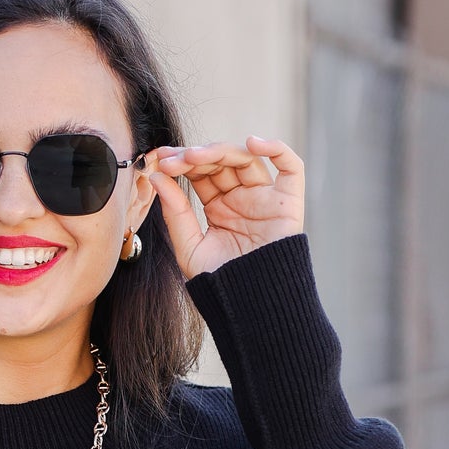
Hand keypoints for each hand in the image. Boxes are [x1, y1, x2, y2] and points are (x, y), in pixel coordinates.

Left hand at [145, 135, 305, 278]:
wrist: (252, 306)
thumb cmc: (221, 283)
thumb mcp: (189, 249)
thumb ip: (175, 213)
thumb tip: (157, 176)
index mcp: (219, 207)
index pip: (201, 173)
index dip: (183, 163)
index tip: (162, 160)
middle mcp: (242, 198)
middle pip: (221, 162)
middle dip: (197, 156)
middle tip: (176, 158)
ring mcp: (265, 197)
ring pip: (248, 159)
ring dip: (221, 150)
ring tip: (196, 156)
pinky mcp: (288, 201)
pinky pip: (291, 166)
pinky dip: (276, 148)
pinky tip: (252, 143)